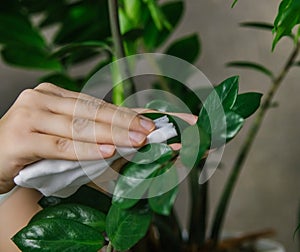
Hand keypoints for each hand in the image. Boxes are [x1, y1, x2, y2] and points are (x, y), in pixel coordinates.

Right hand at [0, 83, 154, 192]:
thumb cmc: (29, 147)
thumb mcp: (59, 133)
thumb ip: (85, 132)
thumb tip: (121, 138)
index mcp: (53, 95)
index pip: (95, 104)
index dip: (123, 113)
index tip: (147, 121)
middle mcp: (42, 99)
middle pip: (91, 112)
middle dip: (124, 122)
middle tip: (149, 131)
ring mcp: (30, 116)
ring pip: (79, 126)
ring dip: (112, 135)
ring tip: (136, 141)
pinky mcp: (21, 138)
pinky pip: (60, 146)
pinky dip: (86, 150)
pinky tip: (107, 151)